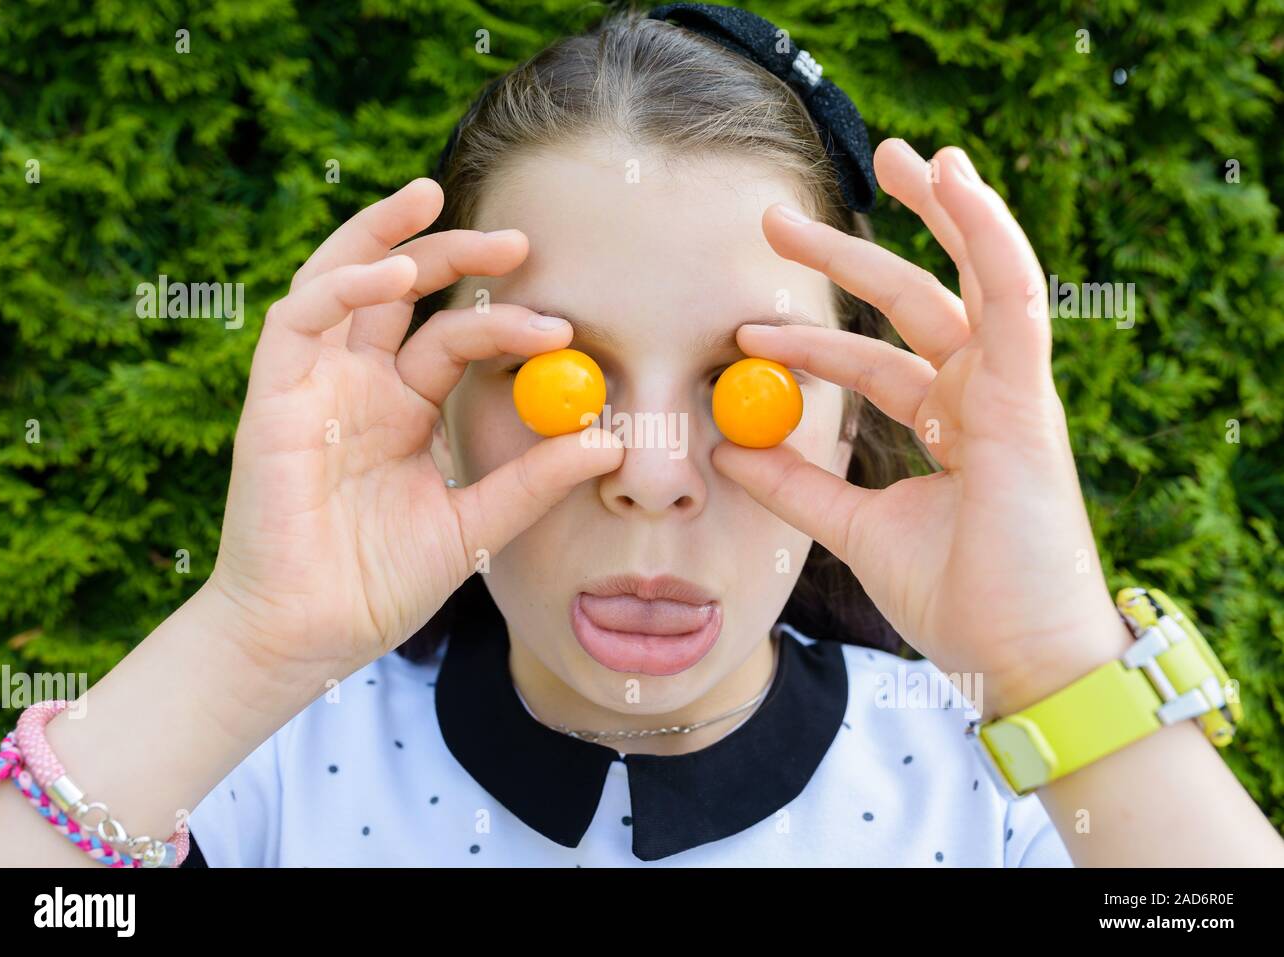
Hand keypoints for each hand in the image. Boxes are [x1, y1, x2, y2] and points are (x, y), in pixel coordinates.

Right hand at [206, 178, 621, 679]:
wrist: (312, 637)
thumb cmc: (382, 584)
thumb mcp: (477, 525)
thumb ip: (534, 481)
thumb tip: (611, 441)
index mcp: (402, 409)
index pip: (452, 337)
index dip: (504, 321)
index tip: (562, 326)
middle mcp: (357, 385)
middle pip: (401, 290)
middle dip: (454, 252)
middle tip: (518, 240)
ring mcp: (314, 385)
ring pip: (340, 280)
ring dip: (384, 235)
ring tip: (433, 198)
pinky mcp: (274, 397)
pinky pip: (299, 319)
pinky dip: (342, 285)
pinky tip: (395, 274)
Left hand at [712, 140, 1131, 715]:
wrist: (1014, 656)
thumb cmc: (957, 599)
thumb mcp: (856, 530)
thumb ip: (798, 486)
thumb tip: (728, 451)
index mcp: (949, 424)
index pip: (874, 360)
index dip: (809, 340)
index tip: (743, 331)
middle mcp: (980, 396)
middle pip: (911, 304)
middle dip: (848, 257)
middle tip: (777, 220)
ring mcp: (1009, 389)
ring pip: (967, 278)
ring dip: (936, 211)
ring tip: (893, 152)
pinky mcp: (1027, 393)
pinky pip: (1011, 293)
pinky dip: (987, 230)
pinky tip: (953, 175)